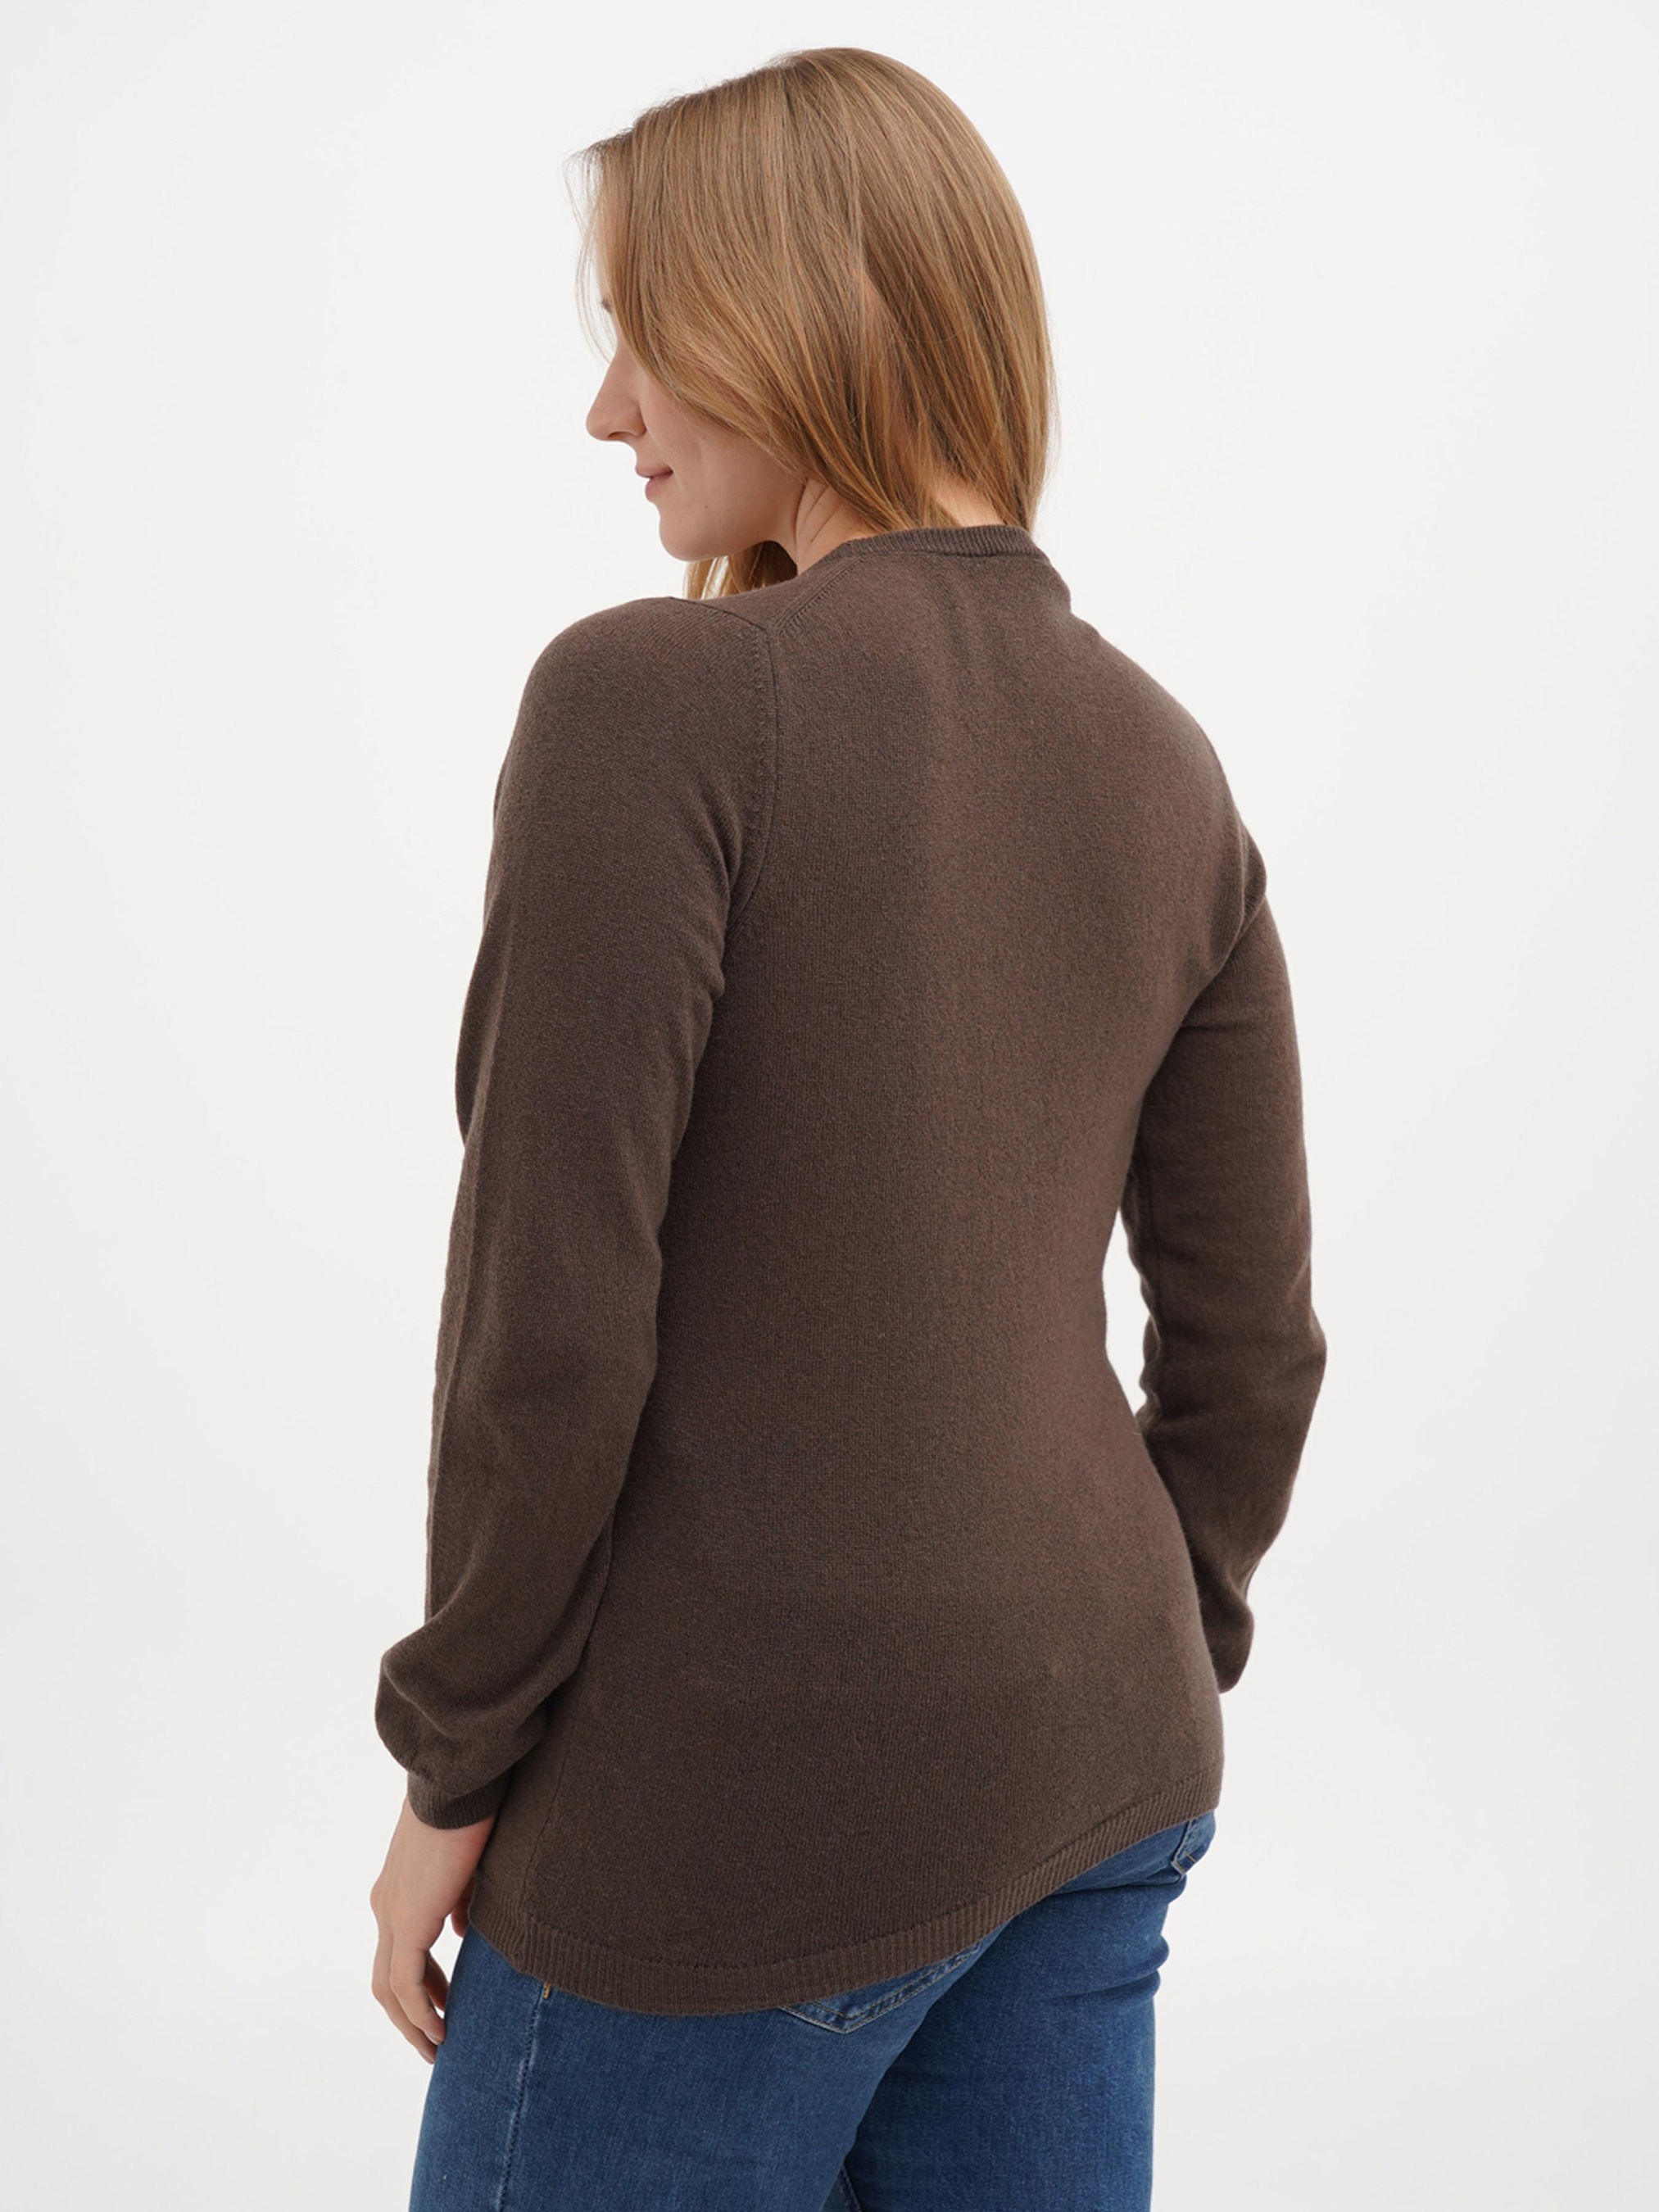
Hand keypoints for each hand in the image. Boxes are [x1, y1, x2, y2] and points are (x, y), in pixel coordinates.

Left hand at [369, 1792, 495, 2060]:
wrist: (461, 1782)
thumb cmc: (472, 1809)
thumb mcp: (468, 1864)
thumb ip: (461, 1899)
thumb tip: (463, 1929)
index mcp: (399, 1888)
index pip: (401, 1951)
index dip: (422, 1984)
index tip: (446, 2005)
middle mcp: (387, 1904)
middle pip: (387, 1980)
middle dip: (412, 2014)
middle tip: (438, 2039)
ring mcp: (392, 1914)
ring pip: (390, 1989)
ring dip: (413, 2023)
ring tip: (438, 2046)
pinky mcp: (407, 1921)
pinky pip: (405, 1983)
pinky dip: (420, 2012)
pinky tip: (440, 2029)